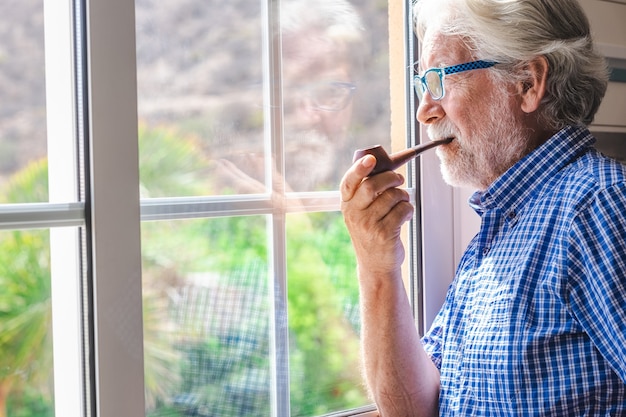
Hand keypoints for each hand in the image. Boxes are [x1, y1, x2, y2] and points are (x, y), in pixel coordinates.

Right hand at [340, 154, 413, 276]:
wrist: (375, 265)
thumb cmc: (371, 233)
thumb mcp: (361, 214)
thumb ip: (367, 193)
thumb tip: (385, 166)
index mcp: (347, 205)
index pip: (349, 182)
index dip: (359, 168)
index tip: (371, 159)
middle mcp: (354, 214)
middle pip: (373, 185)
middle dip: (391, 178)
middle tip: (399, 179)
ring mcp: (368, 225)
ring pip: (392, 196)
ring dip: (403, 195)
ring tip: (402, 202)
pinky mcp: (384, 233)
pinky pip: (403, 209)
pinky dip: (408, 209)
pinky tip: (405, 216)